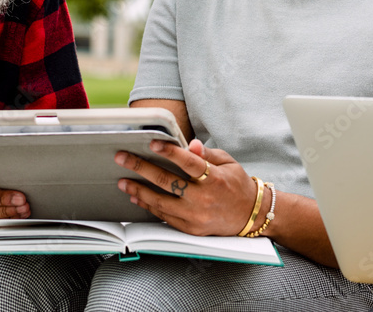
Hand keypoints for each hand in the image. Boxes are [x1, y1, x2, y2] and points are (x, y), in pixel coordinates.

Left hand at [114, 138, 259, 236]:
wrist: (250, 215)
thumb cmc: (237, 184)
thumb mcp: (227, 163)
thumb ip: (206, 154)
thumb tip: (190, 144)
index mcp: (215, 179)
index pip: (189, 163)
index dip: (170, 153)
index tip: (152, 143)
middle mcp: (204, 199)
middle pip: (167, 182)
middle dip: (141, 168)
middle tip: (122, 158)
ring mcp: (195, 216)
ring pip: (160, 202)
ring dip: (138, 190)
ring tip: (123, 181)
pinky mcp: (190, 229)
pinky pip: (164, 217)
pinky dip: (148, 206)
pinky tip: (137, 197)